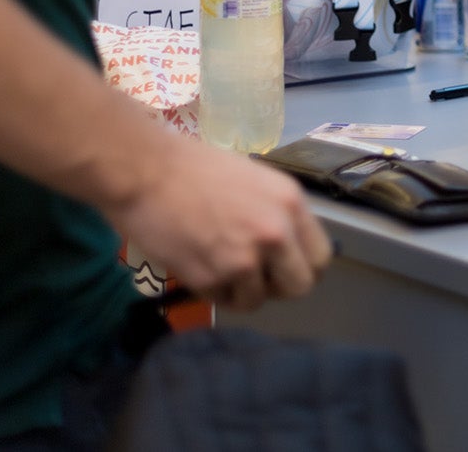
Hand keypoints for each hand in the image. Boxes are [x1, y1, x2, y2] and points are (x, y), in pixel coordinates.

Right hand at [104, 132, 332, 312]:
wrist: (147, 171)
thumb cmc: (196, 168)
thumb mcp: (256, 181)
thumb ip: (279, 215)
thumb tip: (291, 248)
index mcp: (290, 203)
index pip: (320, 257)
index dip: (302, 265)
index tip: (285, 265)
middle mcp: (275, 234)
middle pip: (299, 286)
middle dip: (278, 285)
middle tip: (256, 274)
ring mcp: (243, 259)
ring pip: (258, 300)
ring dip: (241, 289)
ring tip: (218, 262)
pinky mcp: (211, 278)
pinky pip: (224, 301)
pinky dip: (213, 291)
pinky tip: (199, 263)